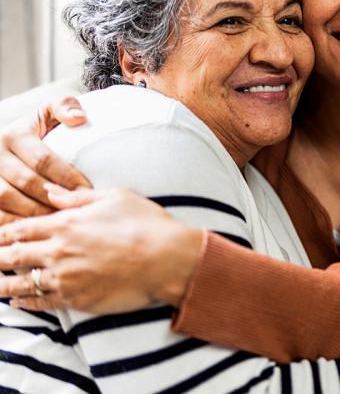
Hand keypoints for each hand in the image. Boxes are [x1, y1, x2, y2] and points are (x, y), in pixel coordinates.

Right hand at [0, 97, 90, 219]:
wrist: (12, 142)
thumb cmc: (40, 130)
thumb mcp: (49, 112)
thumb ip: (64, 107)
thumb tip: (79, 117)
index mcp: (13, 135)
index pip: (42, 159)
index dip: (66, 177)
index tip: (87, 190)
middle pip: (25, 182)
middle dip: (53, 198)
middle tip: (76, 211)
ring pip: (5, 200)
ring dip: (33, 214)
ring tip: (58, 222)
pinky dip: (13, 223)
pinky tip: (36, 230)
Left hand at [0, 187, 202, 312]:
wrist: (167, 259)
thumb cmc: (146, 224)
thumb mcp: (115, 197)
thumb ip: (78, 196)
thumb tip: (51, 192)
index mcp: (66, 224)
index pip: (19, 229)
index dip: (1, 233)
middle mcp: (59, 252)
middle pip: (11, 256)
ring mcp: (66, 278)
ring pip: (21, 284)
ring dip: (3, 284)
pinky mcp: (77, 300)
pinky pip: (42, 302)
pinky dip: (26, 303)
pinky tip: (18, 302)